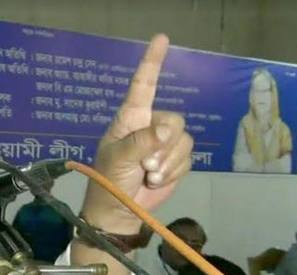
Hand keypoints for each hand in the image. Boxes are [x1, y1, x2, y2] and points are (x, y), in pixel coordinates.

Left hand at [81, 34, 193, 233]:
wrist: (118, 212)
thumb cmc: (108, 181)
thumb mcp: (117, 159)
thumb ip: (141, 142)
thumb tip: (169, 130)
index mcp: (130, 119)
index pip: (143, 86)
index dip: (152, 62)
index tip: (161, 39)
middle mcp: (149, 126)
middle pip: (175, 119)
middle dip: (164, 145)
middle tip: (146, 165)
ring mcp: (163, 144)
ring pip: (184, 141)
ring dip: (168, 163)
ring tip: (148, 175)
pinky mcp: (175, 162)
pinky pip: (187, 159)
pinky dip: (173, 173)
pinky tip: (156, 182)